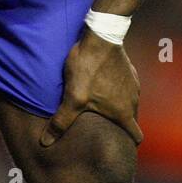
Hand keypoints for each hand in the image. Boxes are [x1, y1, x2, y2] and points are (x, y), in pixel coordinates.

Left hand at [40, 28, 143, 147]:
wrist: (100, 36)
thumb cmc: (88, 69)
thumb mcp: (72, 98)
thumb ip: (61, 122)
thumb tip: (45, 143)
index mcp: (123, 112)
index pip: (136, 137)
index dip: (128, 144)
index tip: (120, 147)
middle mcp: (133, 101)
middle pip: (130, 121)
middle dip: (119, 126)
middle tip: (101, 127)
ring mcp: (133, 85)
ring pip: (129, 104)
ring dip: (117, 107)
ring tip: (99, 106)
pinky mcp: (130, 71)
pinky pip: (126, 88)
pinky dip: (117, 91)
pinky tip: (102, 85)